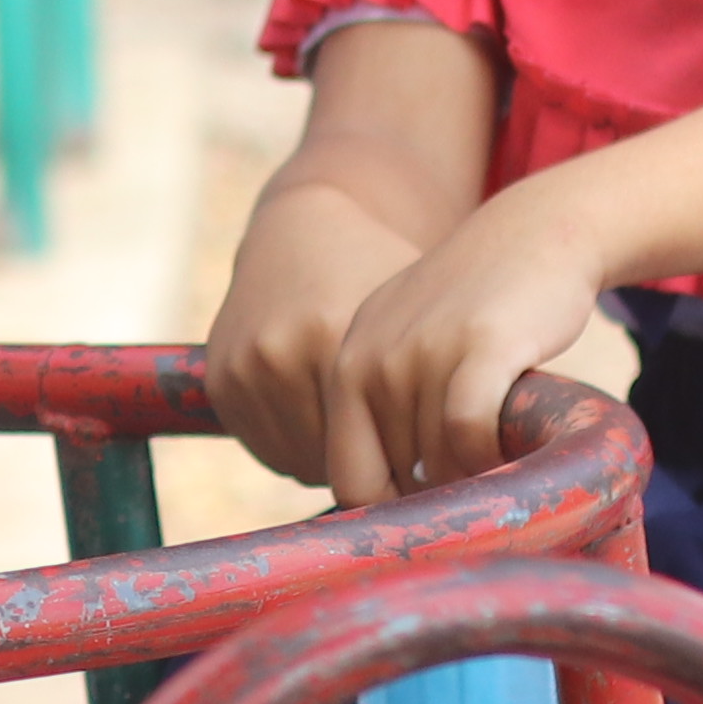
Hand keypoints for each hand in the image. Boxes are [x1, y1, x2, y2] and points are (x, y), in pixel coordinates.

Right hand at [203, 177, 427, 491]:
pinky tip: (327, 423)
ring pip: (301, 463)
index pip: (376, 446)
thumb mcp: (416, 315)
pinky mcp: (220, 380)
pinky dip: (299, 449)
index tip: (432, 473)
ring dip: (335, 463)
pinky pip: (268, 449)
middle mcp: (282, 350)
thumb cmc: (378, 274)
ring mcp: (245, 366)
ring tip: (367, 436)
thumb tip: (482, 463)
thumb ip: (444, 383)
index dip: (407, 468)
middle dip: (374, 467)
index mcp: (336, 334)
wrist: (302, 230)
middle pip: (337, 460)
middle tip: (405, 461)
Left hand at [323, 185, 609, 503]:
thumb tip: (390, 513)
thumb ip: (387, 417)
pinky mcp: (477, 345)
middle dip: (442, 496)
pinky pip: (469, 432)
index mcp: (345, 369)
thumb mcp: (408, 351)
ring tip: (500, 451)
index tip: (436, 516)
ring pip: (435, 460)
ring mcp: (420, 351)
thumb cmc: (476, 313)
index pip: (348, 479)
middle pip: (396, 477)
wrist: (532, 234)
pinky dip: (492, 455)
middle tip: (483, 483)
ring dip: (474, 475)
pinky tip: (513, 445)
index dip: (394, 514)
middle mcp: (369, 360)